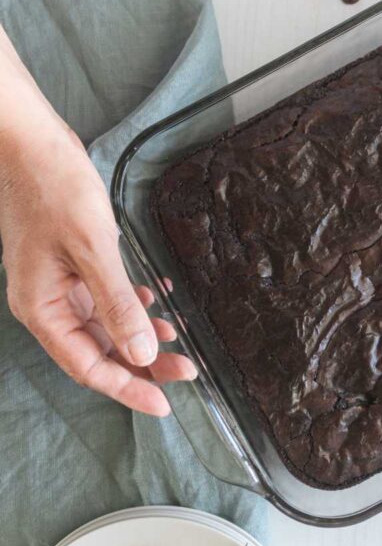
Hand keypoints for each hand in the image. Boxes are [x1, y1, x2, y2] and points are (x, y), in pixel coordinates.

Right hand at [0, 26, 195, 415]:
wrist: (31, 143)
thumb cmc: (53, 188)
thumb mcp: (93, 249)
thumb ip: (118, 304)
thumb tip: (143, 352)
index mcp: (43, 309)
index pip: (89, 367)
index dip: (129, 387)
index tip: (165, 403)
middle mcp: (48, 303)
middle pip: (100, 350)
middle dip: (144, 363)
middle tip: (187, 369)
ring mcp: (59, 284)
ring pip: (105, 326)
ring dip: (141, 333)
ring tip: (179, 338)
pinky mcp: (72, 265)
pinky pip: (105, 297)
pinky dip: (132, 302)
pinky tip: (157, 298)